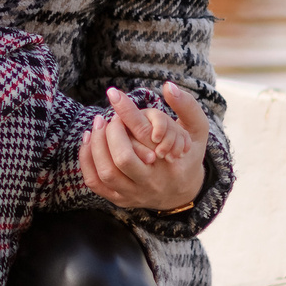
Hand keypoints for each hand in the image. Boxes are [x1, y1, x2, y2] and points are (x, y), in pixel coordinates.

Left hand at [79, 81, 209, 213]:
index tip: (113, 94)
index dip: (127, 112)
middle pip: (124, 158)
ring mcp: (135, 193)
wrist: (183, 193)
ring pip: (107, 172)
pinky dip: (87, 160)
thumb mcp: (198, 130)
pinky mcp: (121, 200)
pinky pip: (95, 183)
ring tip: (97, 125)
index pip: (146, 135)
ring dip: (96, 145)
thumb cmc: (188, 155)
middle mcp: (153, 181)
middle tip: (109, 117)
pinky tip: (88, 140)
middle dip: (111, 132)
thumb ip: (188, 106)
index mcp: (172, 164)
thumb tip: (168, 86)